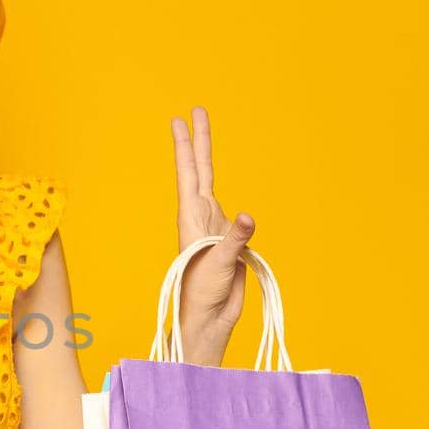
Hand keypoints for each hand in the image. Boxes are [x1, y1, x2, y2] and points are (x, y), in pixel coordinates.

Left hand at [171, 106, 254, 364]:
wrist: (209, 318)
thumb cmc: (202, 294)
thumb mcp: (218, 265)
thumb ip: (235, 240)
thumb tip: (248, 216)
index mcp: (192, 218)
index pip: (189, 174)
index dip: (186, 147)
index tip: (180, 120)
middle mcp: (202, 217)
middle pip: (200, 170)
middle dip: (198, 141)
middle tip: (195, 110)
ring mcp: (215, 227)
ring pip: (213, 185)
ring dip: (208, 159)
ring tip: (203, 132)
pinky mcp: (230, 240)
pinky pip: (234, 211)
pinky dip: (233, 192)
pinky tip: (230, 193)